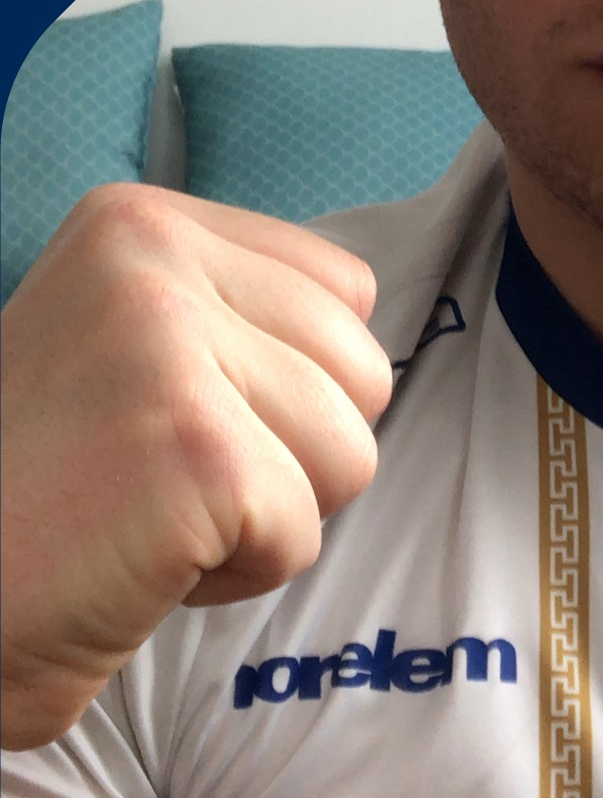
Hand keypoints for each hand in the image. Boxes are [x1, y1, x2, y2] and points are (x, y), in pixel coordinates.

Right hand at [1, 185, 392, 750]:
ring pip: (351, 452)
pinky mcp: (195, 450)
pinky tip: (140, 560)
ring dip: (268, 517)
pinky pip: (302, 532)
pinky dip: (236, 576)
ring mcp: (169, 344)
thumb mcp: (127, 347)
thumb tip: (366, 345)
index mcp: (140, 221)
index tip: (178, 422)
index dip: (292, 387)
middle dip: (292, 455)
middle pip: (363, 370)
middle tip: (163, 482)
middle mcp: (152, 255)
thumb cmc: (41, 495)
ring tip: (153, 515)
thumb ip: (232, 317)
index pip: (345, 292)